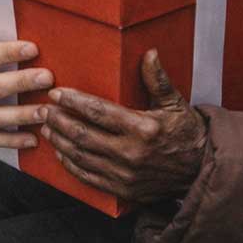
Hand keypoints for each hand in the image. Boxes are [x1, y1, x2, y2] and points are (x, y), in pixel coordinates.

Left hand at [42, 49, 206, 203]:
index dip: (74, 102)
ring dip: (60, 141)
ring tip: (46, 128)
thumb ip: (158, 79)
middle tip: (43, 109)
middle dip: (59, 121)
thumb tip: (149, 53)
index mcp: (143, 128)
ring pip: (82, 156)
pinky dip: (71, 165)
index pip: (98, 112)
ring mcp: (125, 174)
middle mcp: (131, 153)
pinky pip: (89, 177)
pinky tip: (61, 153)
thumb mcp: (175, 103)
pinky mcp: (122, 189)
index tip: (57, 93)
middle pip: (83, 134)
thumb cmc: (187, 133)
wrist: (200, 171)